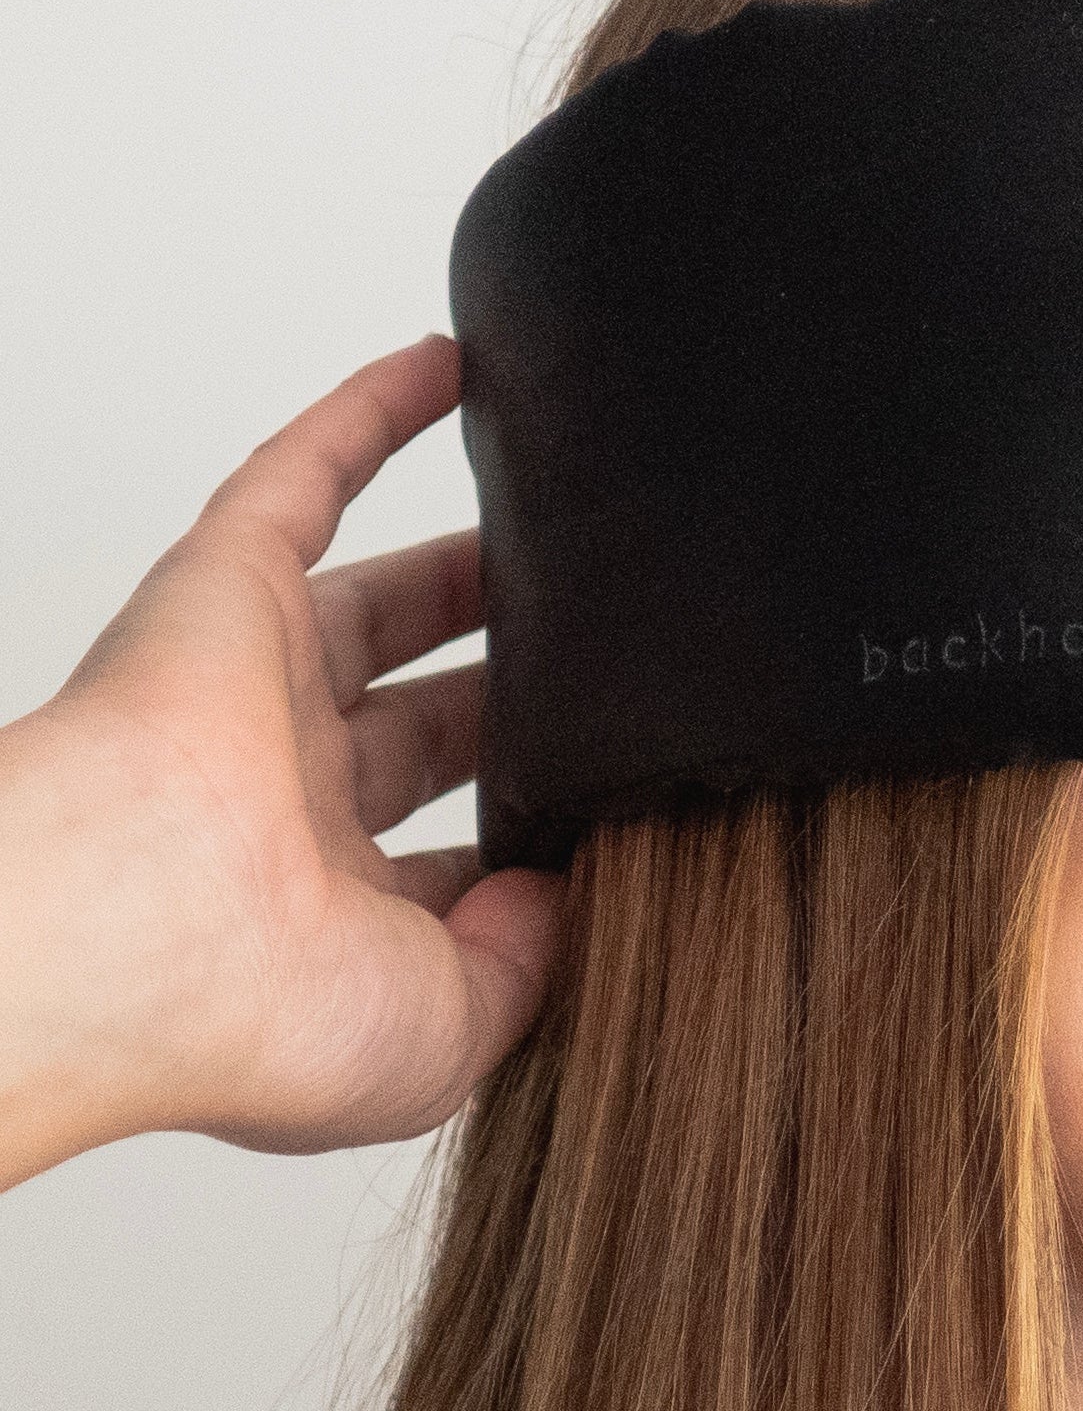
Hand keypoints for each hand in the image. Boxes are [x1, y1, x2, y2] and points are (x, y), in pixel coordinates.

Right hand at [2, 335, 561, 1168]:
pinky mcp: (222, 592)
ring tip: (581, 532)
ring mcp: (252, 690)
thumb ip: (530, 965)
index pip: (450, 865)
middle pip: (432, 725)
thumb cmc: (256, 1015)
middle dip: (518, 695)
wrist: (127, 937)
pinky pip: (301, 480)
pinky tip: (456, 375)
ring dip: (474, 568)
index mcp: (329, 911)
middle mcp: (285, 800)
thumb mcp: (448, 1036)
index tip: (628, 815)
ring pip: (384, 604)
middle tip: (626, 663)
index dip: (534, 840)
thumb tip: (574, 891)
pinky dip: (371, 418)